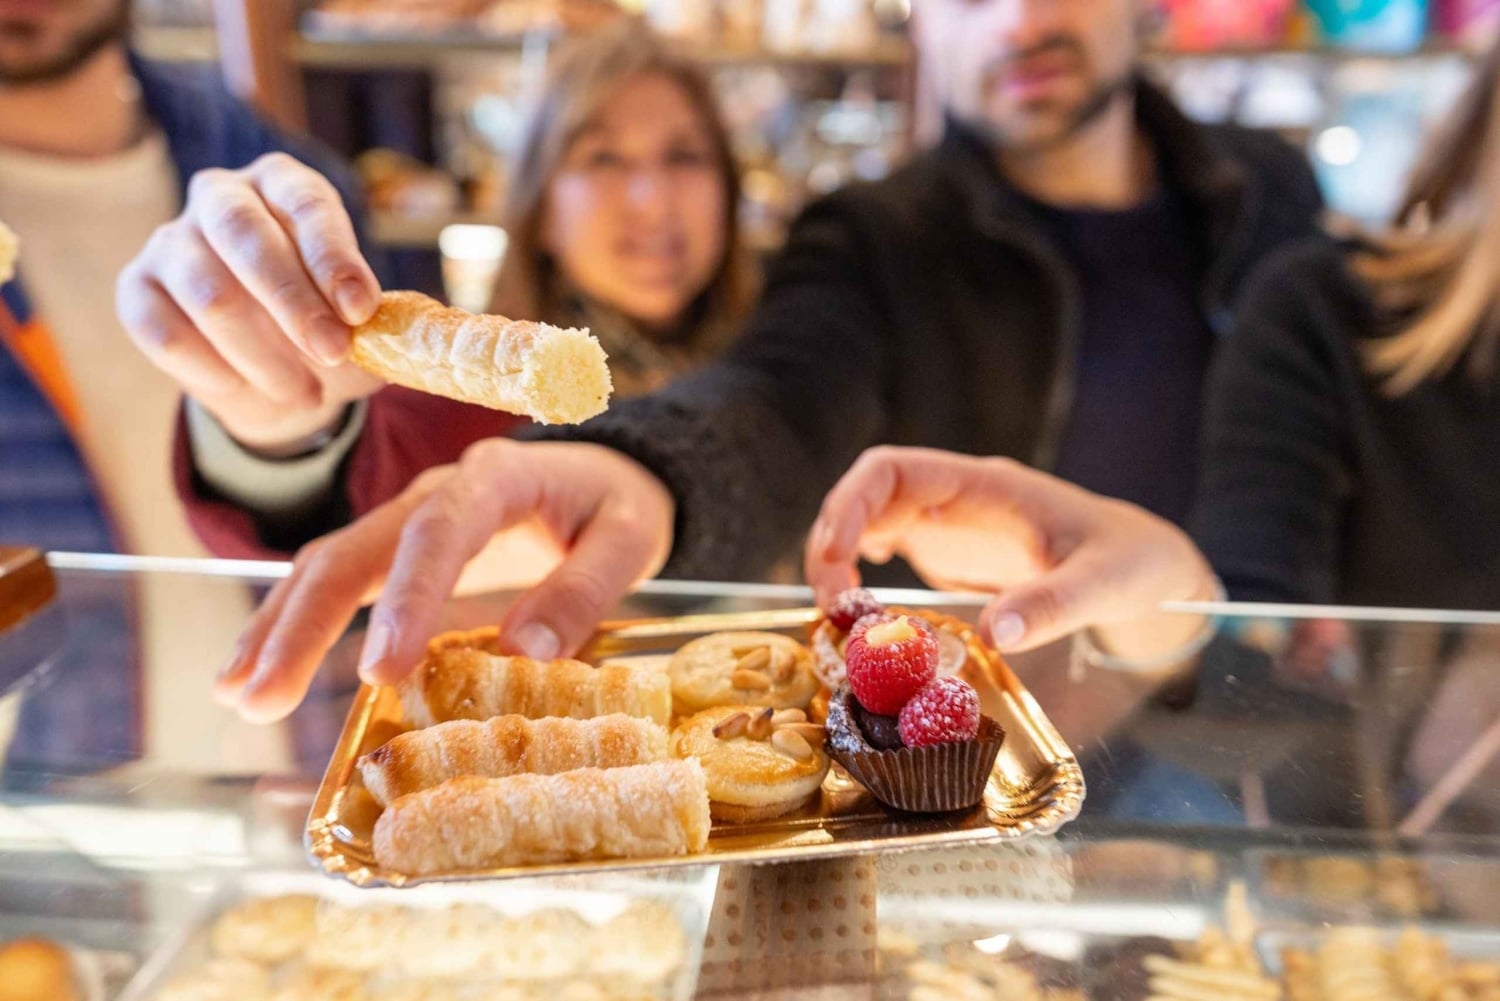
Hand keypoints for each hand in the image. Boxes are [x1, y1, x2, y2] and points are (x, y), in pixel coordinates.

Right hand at [117, 153, 384, 454]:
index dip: (332, 256)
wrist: (272, 375)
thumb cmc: (327, 331)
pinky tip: (247, 390)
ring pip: (209, 294)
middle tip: (333, 353)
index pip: (305, 203)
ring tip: (306, 394)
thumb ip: (378, 323)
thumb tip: (399, 334)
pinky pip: (166, 333)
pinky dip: (214, 372)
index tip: (359, 309)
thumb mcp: (364, 326)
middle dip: (294, 303)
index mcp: (284, 185)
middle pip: (245, 235)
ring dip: (263, 355)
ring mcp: (171, 239)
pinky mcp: (137, 288)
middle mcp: (222, 196)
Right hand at [215, 440, 675, 721]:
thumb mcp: (630, 537)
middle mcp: (438, 492)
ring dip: (279, 626)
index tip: (382, 669)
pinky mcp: (398, 549)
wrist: (611, 474)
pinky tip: (252, 670)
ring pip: (329, 561)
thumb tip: (528, 650)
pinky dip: (291, 622)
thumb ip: (586, 586)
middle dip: (304, 622)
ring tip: (237, 693)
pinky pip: (335, 578)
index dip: (406, 598)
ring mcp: (409, 518)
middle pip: (356, 547)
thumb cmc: (619, 506)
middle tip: (263, 694)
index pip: (439, 532)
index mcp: (497, 478)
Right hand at [804, 447, 1215, 657]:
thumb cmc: (1128, 563)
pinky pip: (879, 548)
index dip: (850, 503)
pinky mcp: (944, 550)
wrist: (1143, 566)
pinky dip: (855, 575)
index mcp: (984, 485)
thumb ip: (1052, 605)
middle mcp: (954, 495)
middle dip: (831, 542)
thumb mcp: (1102, 585)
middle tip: (832, 608)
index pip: (892, 469)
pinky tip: (855, 608)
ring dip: (837, 562)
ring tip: (840, 618)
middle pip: (864, 496)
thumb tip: (994, 634)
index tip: (835, 557)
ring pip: (864, 522)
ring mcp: (945, 521)